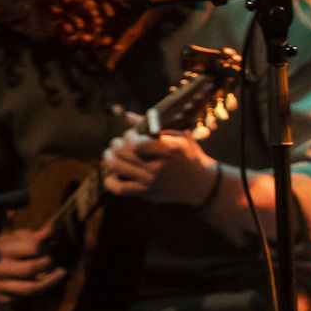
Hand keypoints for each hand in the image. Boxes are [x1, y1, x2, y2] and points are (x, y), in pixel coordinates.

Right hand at [0, 222, 66, 300]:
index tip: (47, 247)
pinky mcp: (2, 297)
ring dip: (50, 281)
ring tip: (60, 273)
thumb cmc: (3, 248)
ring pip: (30, 288)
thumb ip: (34, 236)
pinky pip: (25, 297)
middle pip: (31, 269)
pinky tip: (40, 282)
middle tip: (51, 260)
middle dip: (47, 264)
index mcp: (1, 250)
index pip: (32, 248)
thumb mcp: (15, 238)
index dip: (43, 248)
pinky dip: (37, 291)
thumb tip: (51, 230)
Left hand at [100, 128, 217, 204]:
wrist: (202, 185)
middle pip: (123, 152)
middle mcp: (158, 168)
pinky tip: (112, 173)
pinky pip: (119, 188)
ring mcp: (151, 182)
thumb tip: (128, 116)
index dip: (129, 135)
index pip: (136, 141)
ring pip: (116, 167)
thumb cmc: (189, 157)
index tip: (132, 135)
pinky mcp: (147, 194)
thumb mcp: (178, 138)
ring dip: (109, 158)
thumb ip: (153, 126)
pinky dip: (110, 180)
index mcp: (168, 151)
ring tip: (111, 155)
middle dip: (117, 144)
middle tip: (118, 143)